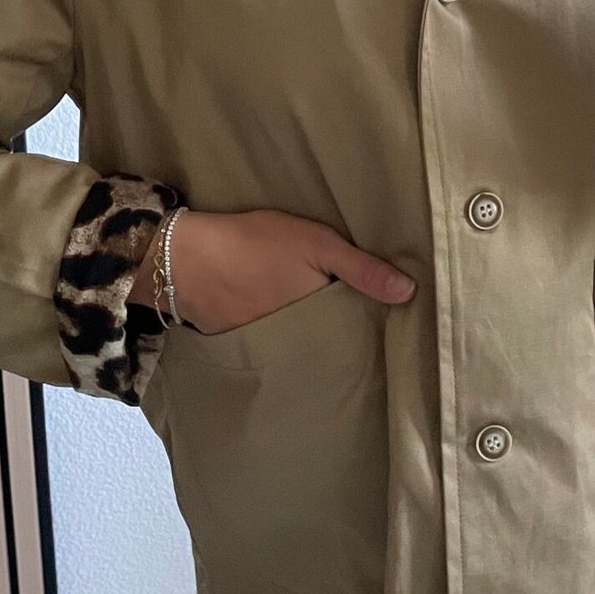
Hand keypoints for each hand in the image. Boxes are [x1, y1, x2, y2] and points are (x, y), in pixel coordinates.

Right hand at [141, 210, 416, 335]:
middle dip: (346, 339)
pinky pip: (274, 348)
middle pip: (331, 345)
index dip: (372, 329)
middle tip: (365, 328)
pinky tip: (289, 325)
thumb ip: (362, 268)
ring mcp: (267, 349)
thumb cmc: (255, 244)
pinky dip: (285, 340)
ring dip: (314, 341)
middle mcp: (296, 345)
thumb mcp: (316, 244)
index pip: (356, 334)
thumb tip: (409, 292)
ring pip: (303, 348)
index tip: (391, 328)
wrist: (185, 259)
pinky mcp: (243, 346)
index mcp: (319, 320)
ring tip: (332, 327)